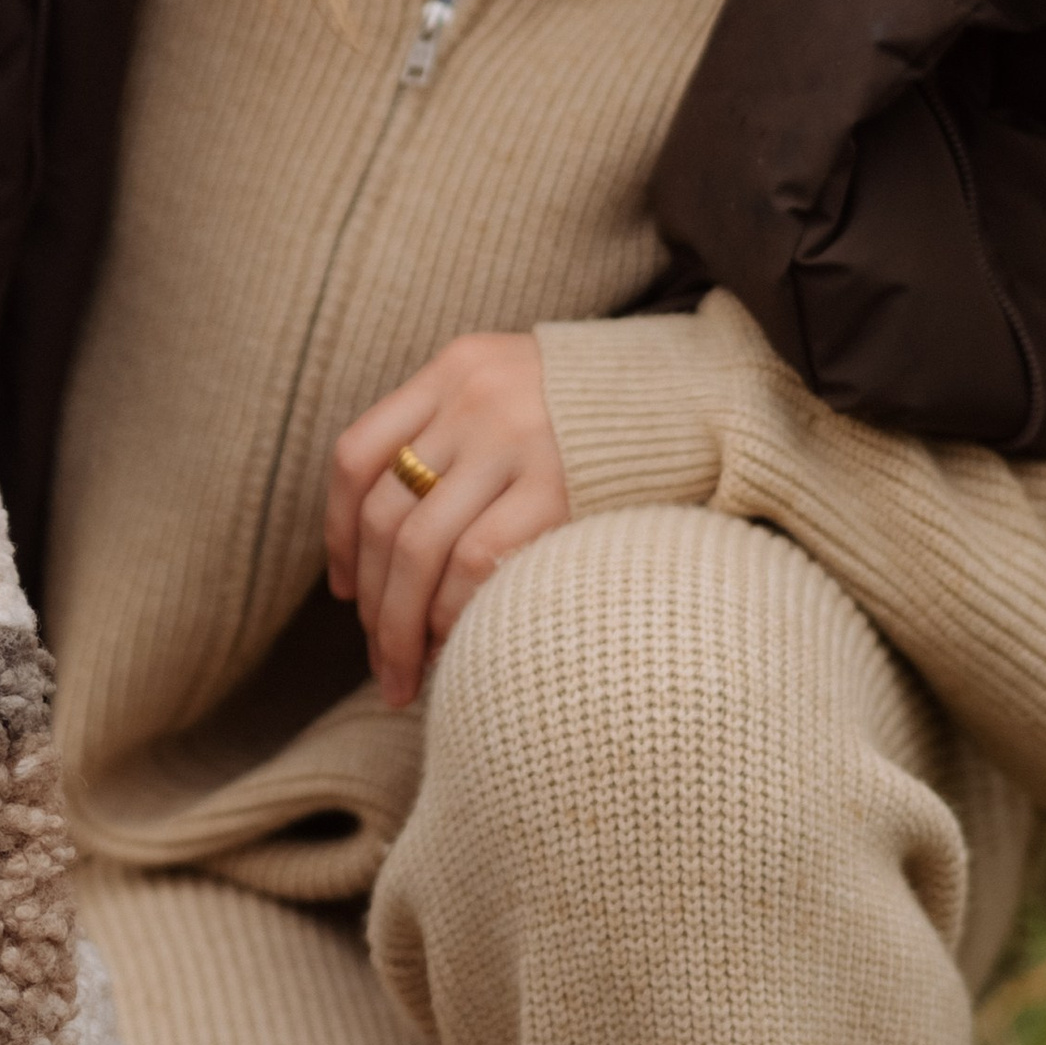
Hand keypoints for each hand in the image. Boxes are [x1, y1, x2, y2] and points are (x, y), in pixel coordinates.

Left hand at [326, 332, 570, 709]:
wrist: (709, 394)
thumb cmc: (607, 416)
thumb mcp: (517, 392)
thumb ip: (458, 438)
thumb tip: (391, 548)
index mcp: (455, 369)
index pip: (357, 456)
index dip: (337, 534)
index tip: (346, 591)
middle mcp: (474, 398)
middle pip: (383, 515)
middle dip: (372, 605)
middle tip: (380, 662)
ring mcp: (515, 439)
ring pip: (418, 547)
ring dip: (400, 626)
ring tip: (407, 675)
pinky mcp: (559, 485)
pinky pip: (479, 562)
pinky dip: (456, 614)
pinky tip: (460, 647)